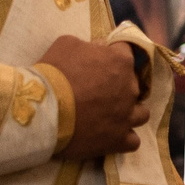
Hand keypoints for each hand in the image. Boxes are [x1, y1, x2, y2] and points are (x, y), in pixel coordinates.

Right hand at [40, 34, 148, 159]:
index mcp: (120, 61)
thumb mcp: (67, 44)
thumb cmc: (53, 73)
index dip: (112, 54)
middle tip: (98, 89)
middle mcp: (130, 88)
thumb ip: (89, 45)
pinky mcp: (119, 139)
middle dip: (118, 84)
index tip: (99, 59)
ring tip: (111, 114)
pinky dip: (124, 137)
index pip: (125, 50)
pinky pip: (133, 141)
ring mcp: (127, 116)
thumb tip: (99, 49)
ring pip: (141, 113)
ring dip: (130, 112)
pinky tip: (112, 135)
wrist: (43, 111)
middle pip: (133, 83)